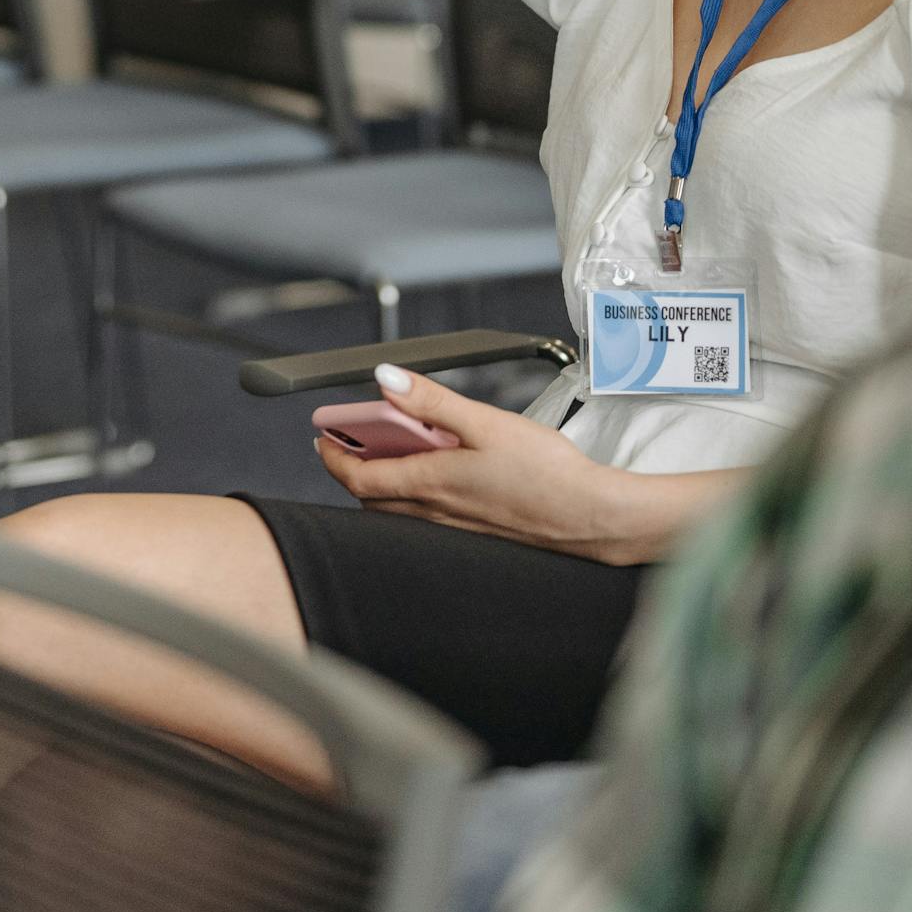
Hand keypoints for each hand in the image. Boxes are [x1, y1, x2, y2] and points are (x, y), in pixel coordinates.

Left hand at [314, 370, 637, 562]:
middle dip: (354, 470)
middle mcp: (436, 510)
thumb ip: (433, 400)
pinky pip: (425, 517)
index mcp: (432, 481)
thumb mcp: (486, 422)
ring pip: (398, 509)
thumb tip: (386, 380)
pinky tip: (438, 475)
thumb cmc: (546, 473)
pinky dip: (412, 496)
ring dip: (382, 484)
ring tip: (389, 452)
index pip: (360, 477)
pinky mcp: (476, 531)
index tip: (322, 438)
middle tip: (346, 443)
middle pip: (373, 497)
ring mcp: (455, 526)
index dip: (334, 457)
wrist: (589, 518)